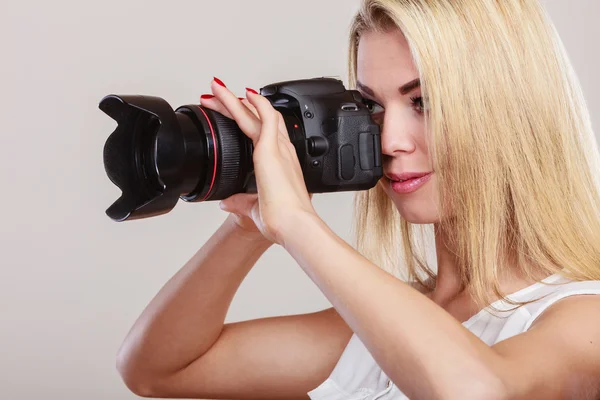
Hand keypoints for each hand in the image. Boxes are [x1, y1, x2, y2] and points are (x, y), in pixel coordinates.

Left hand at [200, 77, 316, 245]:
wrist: (291, 225)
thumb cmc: (282, 219)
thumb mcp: (253, 209)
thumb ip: (240, 202)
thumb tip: (226, 203)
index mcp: (280, 163)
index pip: (263, 131)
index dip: (248, 118)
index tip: (231, 112)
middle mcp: (282, 152)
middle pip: (259, 118)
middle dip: (236, 104)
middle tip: (217, 93)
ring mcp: (278, 148)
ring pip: (257, 113)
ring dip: (236, 99)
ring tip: (217, 87)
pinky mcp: (272, 149)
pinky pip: (266, 117)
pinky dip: (256, 102)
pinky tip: (243, 93)